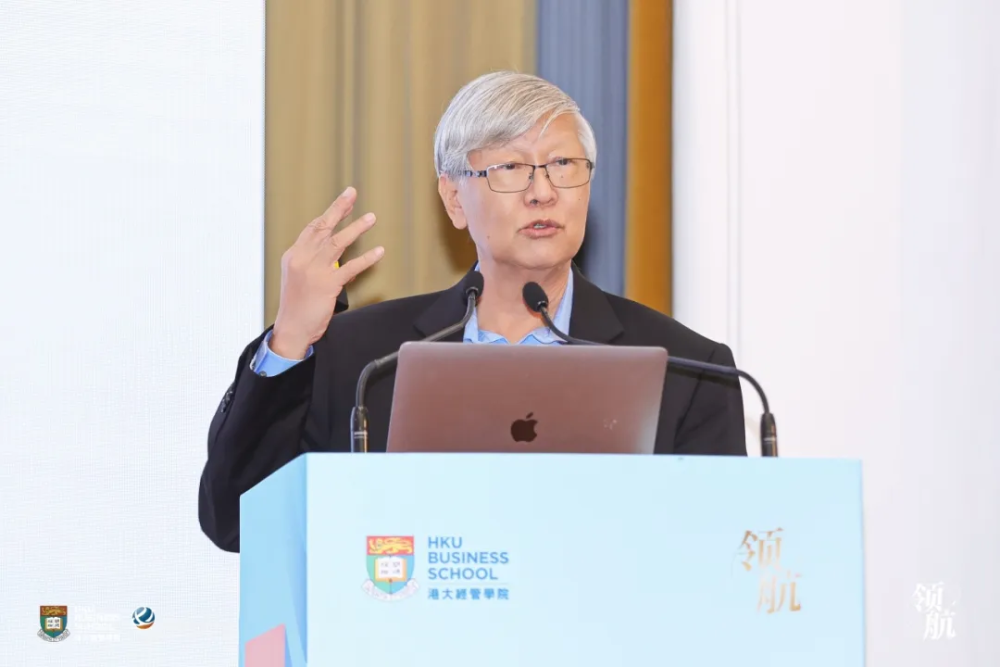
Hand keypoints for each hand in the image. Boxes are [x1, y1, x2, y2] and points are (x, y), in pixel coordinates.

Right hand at [270, 187, 383, 358]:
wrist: (291, 328)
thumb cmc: (296, 305)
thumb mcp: (298, 278)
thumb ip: (313, 263)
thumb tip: (335, 256)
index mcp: (294, 255)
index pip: (312, 229)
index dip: (329, 214)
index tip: (343, 202)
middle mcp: (302, 259)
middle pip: (323, 228)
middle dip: (339, 209)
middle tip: (351, 194)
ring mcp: (315, 271)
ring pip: (338, 243)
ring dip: (356, 228)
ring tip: (371, 218)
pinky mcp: (328, 284)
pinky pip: (351, 268)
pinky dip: (366, 259)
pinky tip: (378, 251)